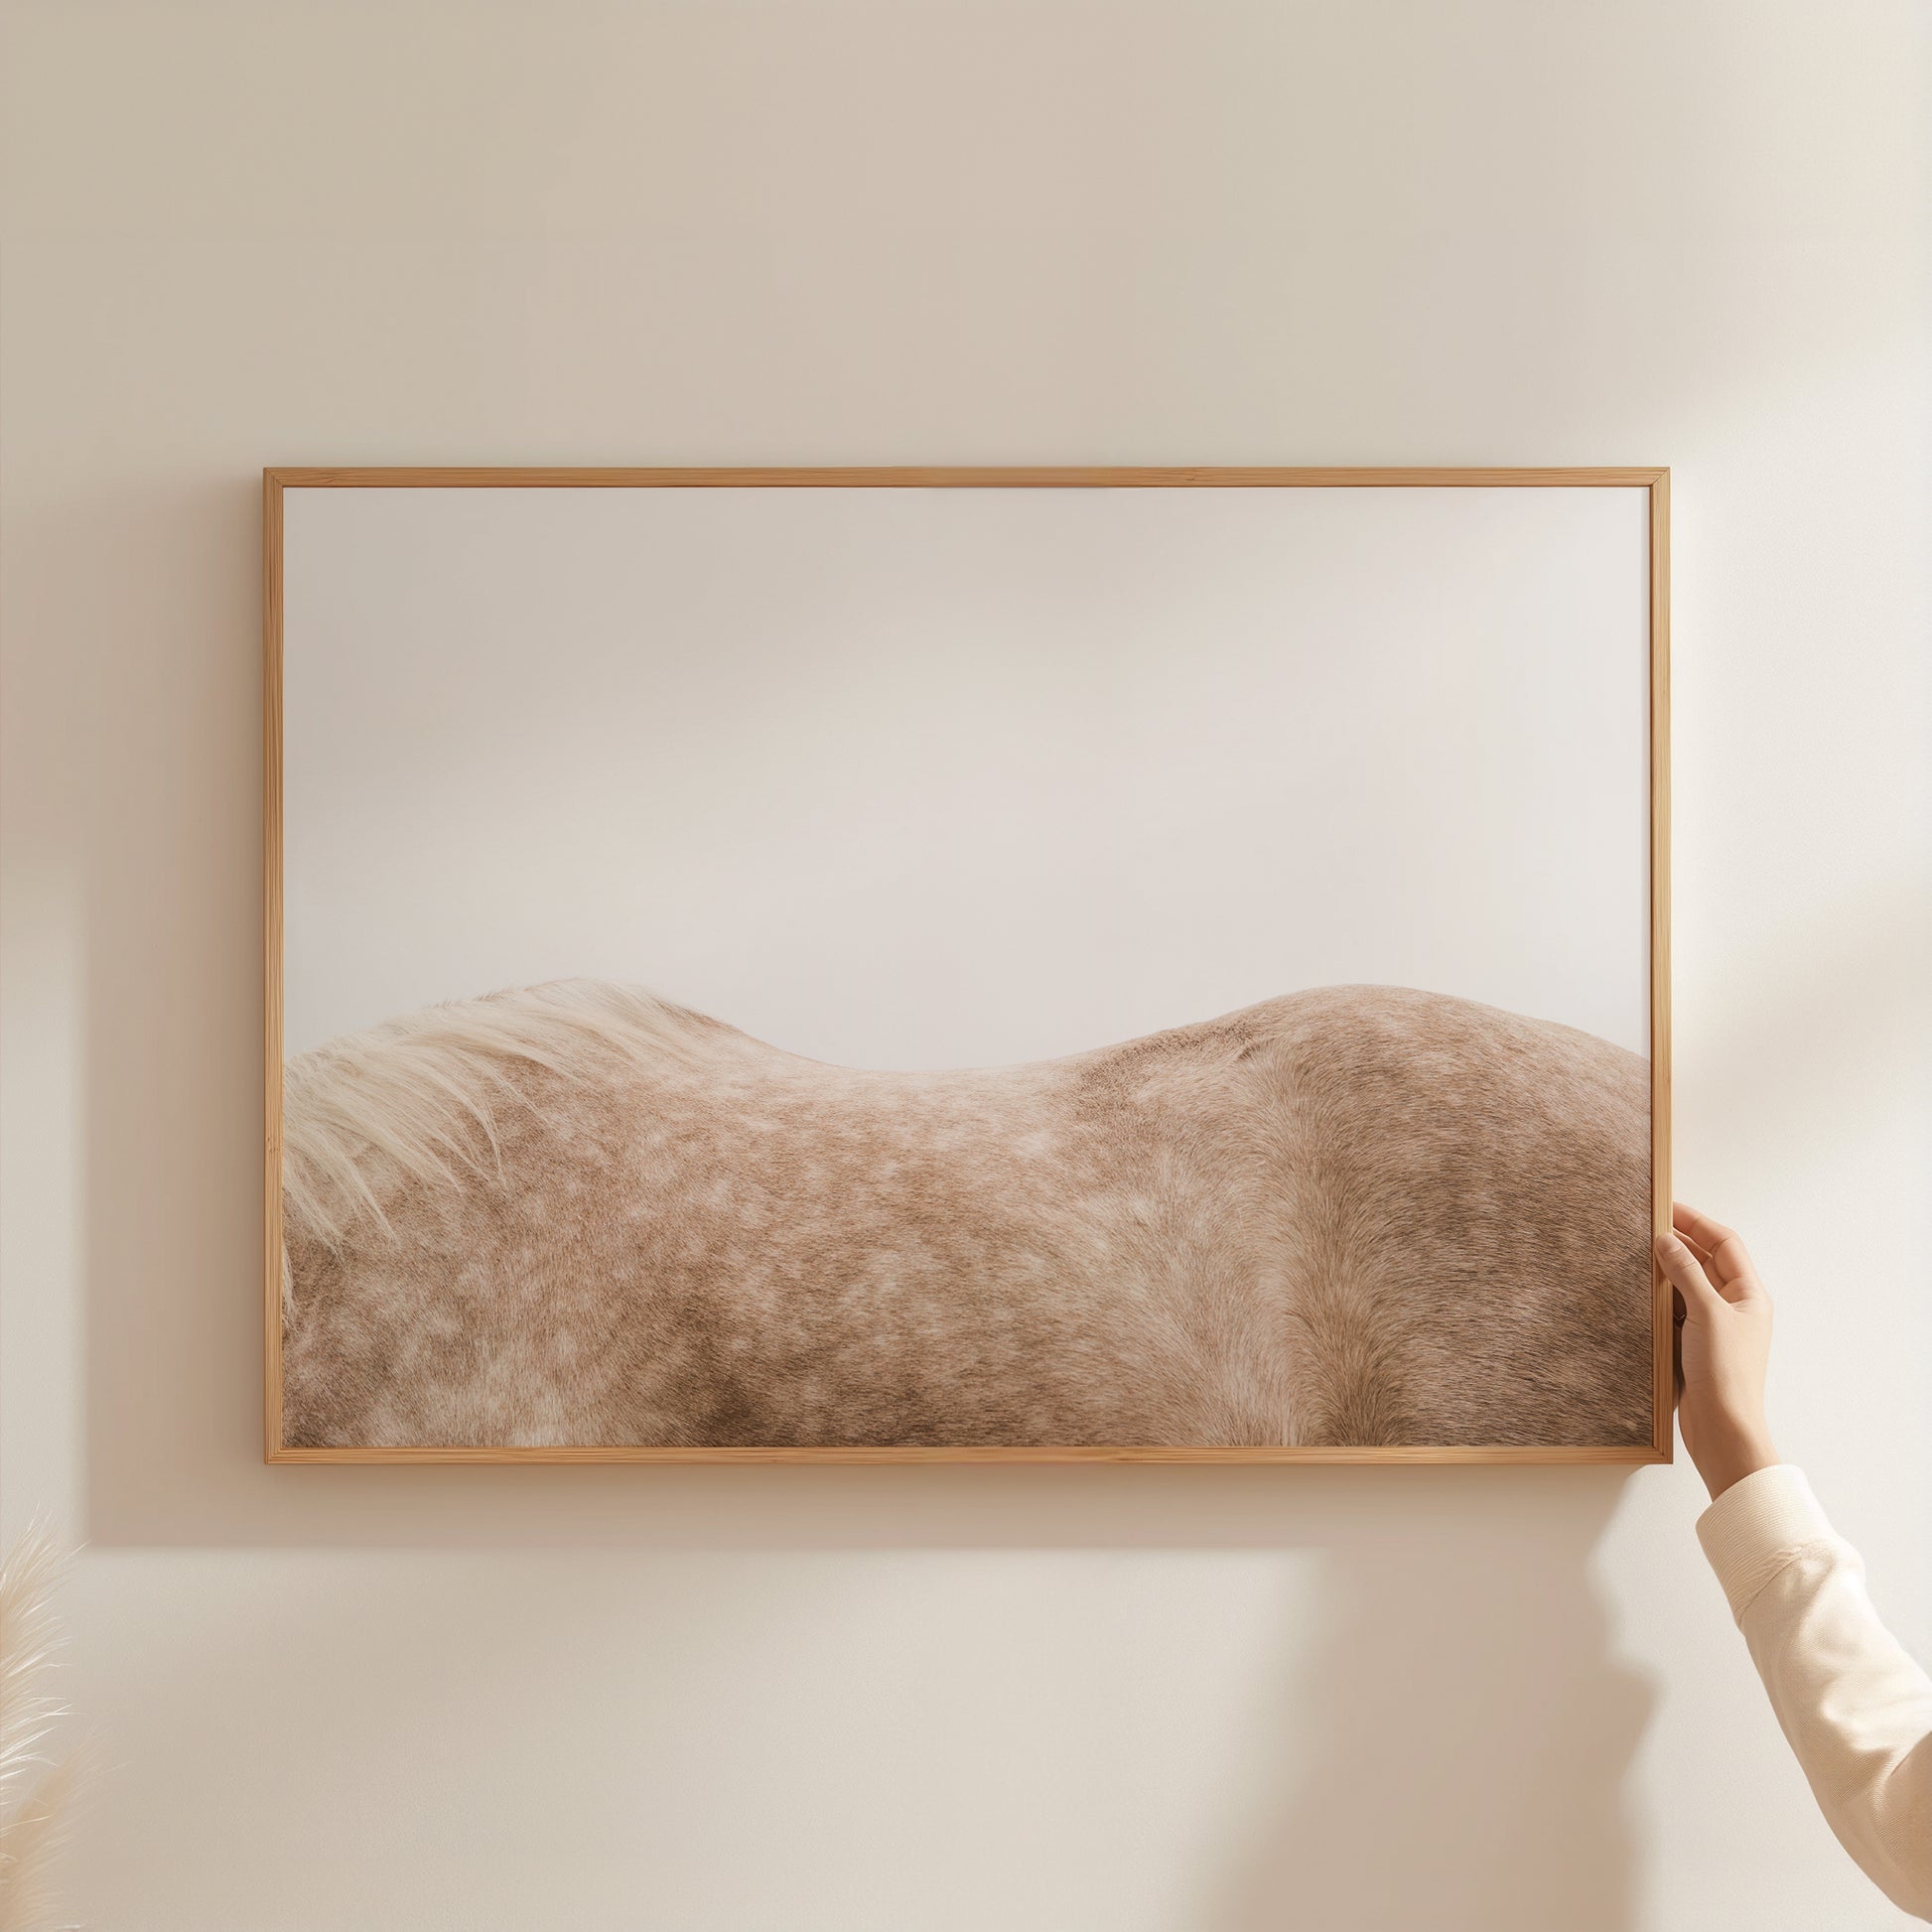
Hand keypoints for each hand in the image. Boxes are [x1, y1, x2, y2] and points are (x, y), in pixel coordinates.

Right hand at [1655, 1204, 1776, 1501]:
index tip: (1667, 1207)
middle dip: (1680, 1241)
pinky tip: (1638, 1290)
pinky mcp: (1694, 1344)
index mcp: (1750, 1295)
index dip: (1697, 1222)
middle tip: (1646, 1225)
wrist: (1723, 1429)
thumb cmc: (1726, 1374)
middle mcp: (1735, 1307)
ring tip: (1637, 1252)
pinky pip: (1675, 1309)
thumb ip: (1686, 1274)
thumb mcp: (1706, 1314)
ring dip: (1666, 1268)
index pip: (1725, 1244)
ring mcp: (1714, 1326)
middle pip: (1706, 1261)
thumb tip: (1667, 1241)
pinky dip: (1659, 1296)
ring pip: (1688, 1284)